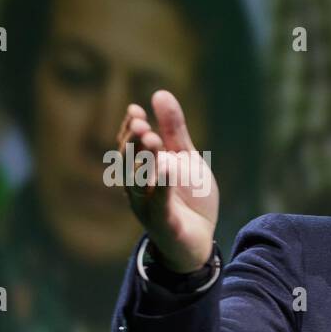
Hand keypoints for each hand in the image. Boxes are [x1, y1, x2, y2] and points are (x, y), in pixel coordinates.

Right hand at [115, 90, 218, 272]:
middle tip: (141, 123)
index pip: (129, 146)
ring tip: (151, 138)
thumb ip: (173, 130)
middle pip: (129, 162)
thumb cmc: (188, 196)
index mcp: (141, 170)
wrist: (201, 238)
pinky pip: (159, 205)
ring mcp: (148, 207)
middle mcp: (137, 188)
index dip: (130, 128)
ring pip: (139, 182)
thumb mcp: (184, 157)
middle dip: (134, 142)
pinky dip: (161, 186)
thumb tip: (159, 93)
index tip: (136, 110)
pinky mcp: (164, 224)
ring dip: (144, 160)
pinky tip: (165, 168)